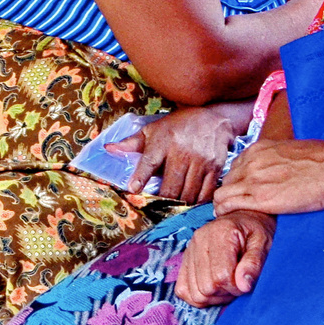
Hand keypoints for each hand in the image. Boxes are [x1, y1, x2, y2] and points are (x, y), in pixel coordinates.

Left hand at [107, 106, 237, 202]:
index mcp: (162, 142)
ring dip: (179, 203)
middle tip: (157, 206)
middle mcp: (182, 152)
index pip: (149, 162)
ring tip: (173, 206)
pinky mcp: (215, 168)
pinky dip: (197, 202)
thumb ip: (131, 143)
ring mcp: (200, 161)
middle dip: (163, 199)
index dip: (141, 177)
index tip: (133, 189)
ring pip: (188, 192)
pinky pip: (205, 192)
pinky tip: (190, 203)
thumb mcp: (153, 130)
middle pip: (171, 185)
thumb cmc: (177, 126)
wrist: (214, 118)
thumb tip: (108, 149)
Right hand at [175, 209, 274, 306]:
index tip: (246, 283)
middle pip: (205, 287)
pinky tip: (213, 289)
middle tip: (238, 284)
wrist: (243, 219)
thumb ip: (254, 264)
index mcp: (219, 234)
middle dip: (225, 293)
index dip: (236, 287)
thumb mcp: (264, 244)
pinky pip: (182, 290)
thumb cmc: (256, 232)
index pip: (221, 276)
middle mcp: (198, 241)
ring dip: (212, 296)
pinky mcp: (184, 261)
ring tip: (227, 286)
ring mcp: (188, 251)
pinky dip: (198, 296)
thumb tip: (243, 286)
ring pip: (193, 292)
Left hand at [214, 137, 323, 215]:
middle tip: (235, 205)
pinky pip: (228, 204)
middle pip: (228, 180)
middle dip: (230, 193)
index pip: (236, 166)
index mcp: (259, 149)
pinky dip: (224, 211)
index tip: (242, 190)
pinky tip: (226, 216)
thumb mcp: (292, 150)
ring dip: (223, 204)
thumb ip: (278, 158)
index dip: (238, 181)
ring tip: (228, 213)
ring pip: (222, 193)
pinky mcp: (259, 197)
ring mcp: (252, 179)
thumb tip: (282, 167)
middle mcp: (250, 162)